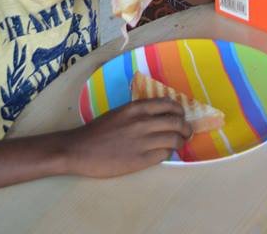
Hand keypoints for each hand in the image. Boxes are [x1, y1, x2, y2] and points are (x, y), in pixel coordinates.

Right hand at [66, 99, 190, 177]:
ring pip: (174, 139)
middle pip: (176, 122)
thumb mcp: (121, 112)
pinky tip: (165, 153)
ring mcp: (142, 142)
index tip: (181, 115)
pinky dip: (168, 153)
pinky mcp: (139, 160)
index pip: (169, 105)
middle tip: (187, 132)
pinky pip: (163, 155)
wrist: (79, 150)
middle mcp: (142, 122)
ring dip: (181, 141)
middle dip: (186, 127)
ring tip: (180, 143)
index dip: (180, 110)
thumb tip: (161, 116)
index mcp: (137, 108)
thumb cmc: (99, 130)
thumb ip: (140, 112)